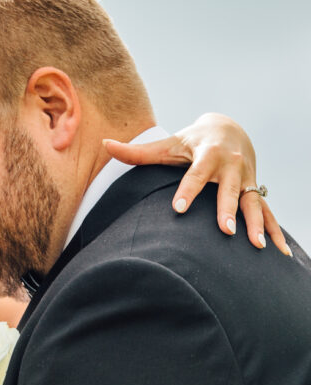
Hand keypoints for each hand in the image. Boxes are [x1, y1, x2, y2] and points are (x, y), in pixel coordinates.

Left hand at [103, 113, 291, 256]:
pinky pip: (268, 213)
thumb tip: (105, 145)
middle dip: (229, 210)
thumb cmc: (191, 142)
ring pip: (253, 203)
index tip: (178, 209)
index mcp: (208, 155)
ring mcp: (247, 179)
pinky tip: (280, 253)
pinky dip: (275, 232)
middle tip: (225, 231)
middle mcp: (231, 166)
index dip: (188, 191)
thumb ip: (137, 152)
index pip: (196, 174)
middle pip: (230, 191)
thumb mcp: (168, 144)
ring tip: (257, 246)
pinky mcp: (255, 190)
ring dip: (257, 224)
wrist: (229, 129)